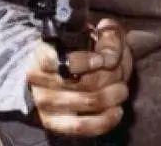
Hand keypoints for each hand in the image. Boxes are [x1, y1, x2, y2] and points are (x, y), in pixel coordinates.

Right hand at [26, 18, 133, 137]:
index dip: (83, 61)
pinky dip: (104, 120)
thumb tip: (110, 56)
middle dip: (111, 75)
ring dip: (112, 95)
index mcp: (44, 52)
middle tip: (120, 71)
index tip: (102, 60)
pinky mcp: (54, 123)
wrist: (63, 73)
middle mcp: (39, 78)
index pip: (55, 60)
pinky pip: (81, 126)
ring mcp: (45, 103)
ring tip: (121, 89)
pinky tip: (117, 110)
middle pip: (83, 81)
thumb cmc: (84, 50)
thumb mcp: (98, 35)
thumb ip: (109, 37)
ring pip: (88, 101)